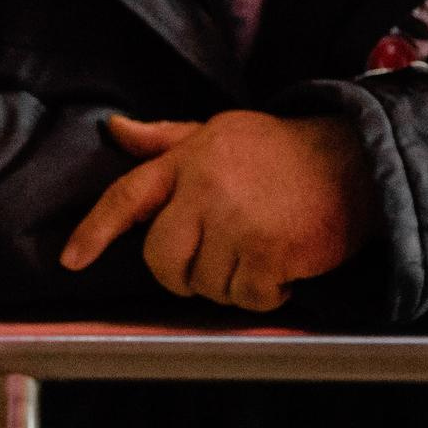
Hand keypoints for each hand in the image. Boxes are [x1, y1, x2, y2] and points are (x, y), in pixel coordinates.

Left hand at [61, 110, 376, 311]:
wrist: (355, 161)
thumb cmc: (280, 150)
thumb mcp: (219, 132)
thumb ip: (165, 139)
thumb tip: (116, 130)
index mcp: (187, 160)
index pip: (127, 196)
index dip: (94, 230)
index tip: (71, 260)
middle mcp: (205, 190)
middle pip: (160, 259)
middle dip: (180, 271)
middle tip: (214, 257)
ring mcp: (236, 223)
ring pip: (203, 284)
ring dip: (229, 281)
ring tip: (257, 250)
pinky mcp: (269, 253)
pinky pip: (245, 298)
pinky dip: (264, 294)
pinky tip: (281, 268)